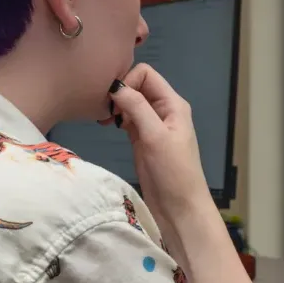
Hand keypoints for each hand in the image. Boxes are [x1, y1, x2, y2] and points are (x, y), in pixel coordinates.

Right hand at [107, 64, 215, 243]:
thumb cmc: (173, 172)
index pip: (146, 74)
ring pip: (130, 102)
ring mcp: (152, 125)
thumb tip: (115, 86)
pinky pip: (128, 119)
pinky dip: (117, 118)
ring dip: (116, 106)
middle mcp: (163, 110)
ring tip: (104, 120)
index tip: (114, 100)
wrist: (179, 208)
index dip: (128, 81)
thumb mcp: (155, 137)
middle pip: (137, 86)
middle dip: (119, 93)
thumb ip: (137, 108)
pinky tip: (108, 126)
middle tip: (106, 112)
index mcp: (173, 104)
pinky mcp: (142, 140)